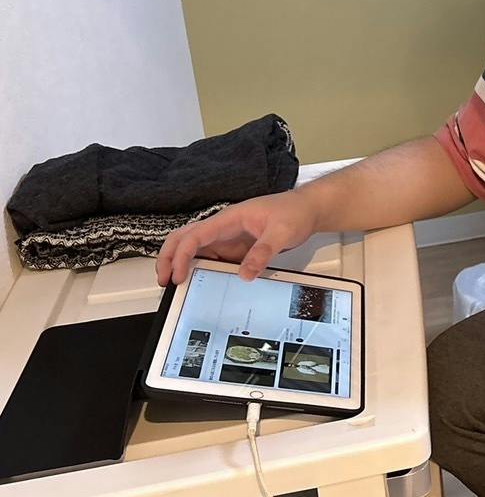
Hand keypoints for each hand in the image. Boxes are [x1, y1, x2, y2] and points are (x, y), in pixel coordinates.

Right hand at [155, 191, 317, 285]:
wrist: (306, 210)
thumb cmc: (293, 212)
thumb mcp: (282, 232)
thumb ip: (263, 252)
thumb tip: (244, 274)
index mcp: (228, 219)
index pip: (195, 236)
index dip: (181, 255)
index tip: (178, 275)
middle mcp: (222, 228)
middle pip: (183, 238)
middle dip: (168, 258)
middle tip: (165, 281)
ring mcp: (226, 238)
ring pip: (193, 249)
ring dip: (180, 264)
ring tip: (175, 286)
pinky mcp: (233, 249)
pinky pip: (211, 259)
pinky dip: (199, 270)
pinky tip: (199, 284)